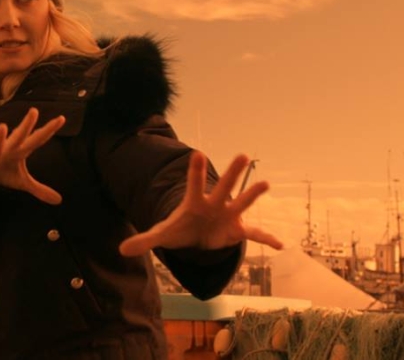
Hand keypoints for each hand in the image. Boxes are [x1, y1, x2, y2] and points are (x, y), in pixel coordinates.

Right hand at [0, 107, 65, 204]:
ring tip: (2, 127)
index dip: (49, 129)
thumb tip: (59, 200)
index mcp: (22, 150)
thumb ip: (40, 189)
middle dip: (27, 124)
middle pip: (20, 135)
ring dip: (0, 137)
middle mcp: (10, 148)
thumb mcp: (24, 183)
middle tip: (34, 111)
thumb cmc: (5, 173)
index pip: (38, 138)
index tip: (61, 118)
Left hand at [119, 152, 282, 256]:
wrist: (197, 236)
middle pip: (224, 186)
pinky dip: (267, 239)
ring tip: (265, 183)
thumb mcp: (162, 235)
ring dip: (253, 194)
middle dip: (232, 173)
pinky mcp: (237, 230)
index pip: (193, 184)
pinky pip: (254, 234)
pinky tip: (281, 244)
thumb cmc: (180, 230)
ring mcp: (228, 215)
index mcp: (194, 203)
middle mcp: (214, 204)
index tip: (197, 154)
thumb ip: (144, 240)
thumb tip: (122, 250)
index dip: (195, 171)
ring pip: (242, 202)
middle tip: (243, 154)